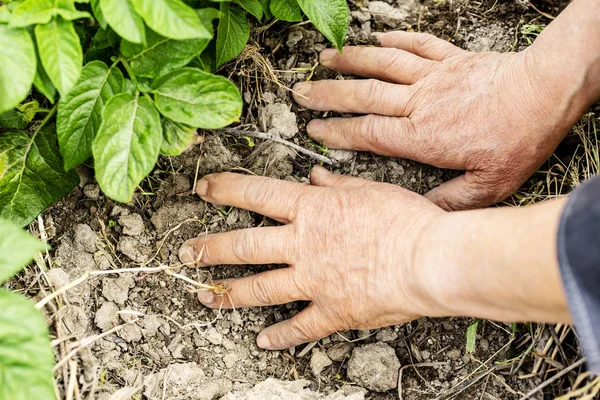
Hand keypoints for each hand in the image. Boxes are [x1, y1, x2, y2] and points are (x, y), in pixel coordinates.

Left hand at [178, 167, 446, 349]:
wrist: (430, 259)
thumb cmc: (406, 219)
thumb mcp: (371, 189)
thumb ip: (338, 185)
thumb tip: (315, 177)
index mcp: (312, 210)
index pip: (256, 194)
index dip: (224, 189)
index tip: (203, 188)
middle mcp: (303, 245)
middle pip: (244, 246)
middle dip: (210, 249)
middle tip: (187, 253)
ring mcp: (313, 281)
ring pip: (260, 288)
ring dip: (229, 293)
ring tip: (205, 297)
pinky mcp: (332, 311)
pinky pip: (299, 327)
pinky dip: (280, 336)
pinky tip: (263, 341)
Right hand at [292, 31, 586, 209]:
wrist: (546, 92)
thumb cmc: (518, 138)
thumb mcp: (488, 185)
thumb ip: (450, 201)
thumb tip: (422, 215)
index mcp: (423, 137)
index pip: (368, 133)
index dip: (337, 132)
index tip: (314, 130)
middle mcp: (421, 103)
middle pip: (364, 96)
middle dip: (328, 94)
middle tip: (301, 92)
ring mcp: (434, 77)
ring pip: (383, 66)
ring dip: (351, 61)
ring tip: (324, 59)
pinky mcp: (452, 59)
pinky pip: (416, 46)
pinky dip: (394, 42)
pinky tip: (377, 39)